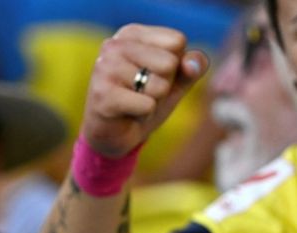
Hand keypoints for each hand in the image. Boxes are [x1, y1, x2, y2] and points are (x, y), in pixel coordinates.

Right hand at [82, 24, 208, 157]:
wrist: (116, 134)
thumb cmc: (145, 100)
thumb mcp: (176, 81)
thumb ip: (192, 67)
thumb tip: (192, 65)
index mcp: (132, 34)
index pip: (177, 41)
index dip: (175, 66)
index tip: (153, 75)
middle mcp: (114, 45)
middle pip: (170, 62)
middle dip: (164, 85)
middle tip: (143, 93)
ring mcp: (105, 69)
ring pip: (159, 86)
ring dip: (153, 101)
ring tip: (135, 102)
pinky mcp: (103, 95)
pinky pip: (148, 106)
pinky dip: (144, 115)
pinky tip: (128, 113)